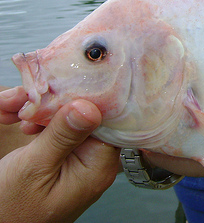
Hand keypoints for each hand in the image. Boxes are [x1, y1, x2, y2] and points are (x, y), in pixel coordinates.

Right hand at [0, 86, 120, 222]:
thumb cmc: (13, 210)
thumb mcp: (35, 168)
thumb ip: (62, 136)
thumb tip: (90, 107)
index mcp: (97, 165)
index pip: (107, 119)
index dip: (87, 97)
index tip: (64, 81)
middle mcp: (92, 160)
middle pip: (83, 115)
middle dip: (52, 101)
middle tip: (23, 96)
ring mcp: (76, 157)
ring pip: (63, 119)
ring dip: (35, 109)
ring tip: (9, 105)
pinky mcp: (59, 156)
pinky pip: (51, 130)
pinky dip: (31, 121)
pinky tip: (10, 116)